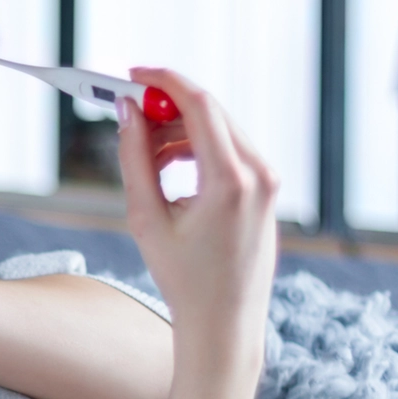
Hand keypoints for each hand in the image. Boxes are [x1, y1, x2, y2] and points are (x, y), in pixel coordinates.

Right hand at [117, 68, 278, 360]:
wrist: (224, 323)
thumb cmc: (183, 280)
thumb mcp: (146, 219)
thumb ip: (135, 160)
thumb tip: (129, 114)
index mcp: (230, 180)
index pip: (199, 104)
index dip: (164, 81)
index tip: (134, 75)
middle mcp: (259, 174)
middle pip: (211, 112)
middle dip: (167, 107)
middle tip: (130, 115)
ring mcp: (269, 181)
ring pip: (220, 130)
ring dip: (180, 132)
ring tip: (146, 160)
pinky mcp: (267, 190)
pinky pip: (231, 151)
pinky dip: (198, 150)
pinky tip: (170, 173)